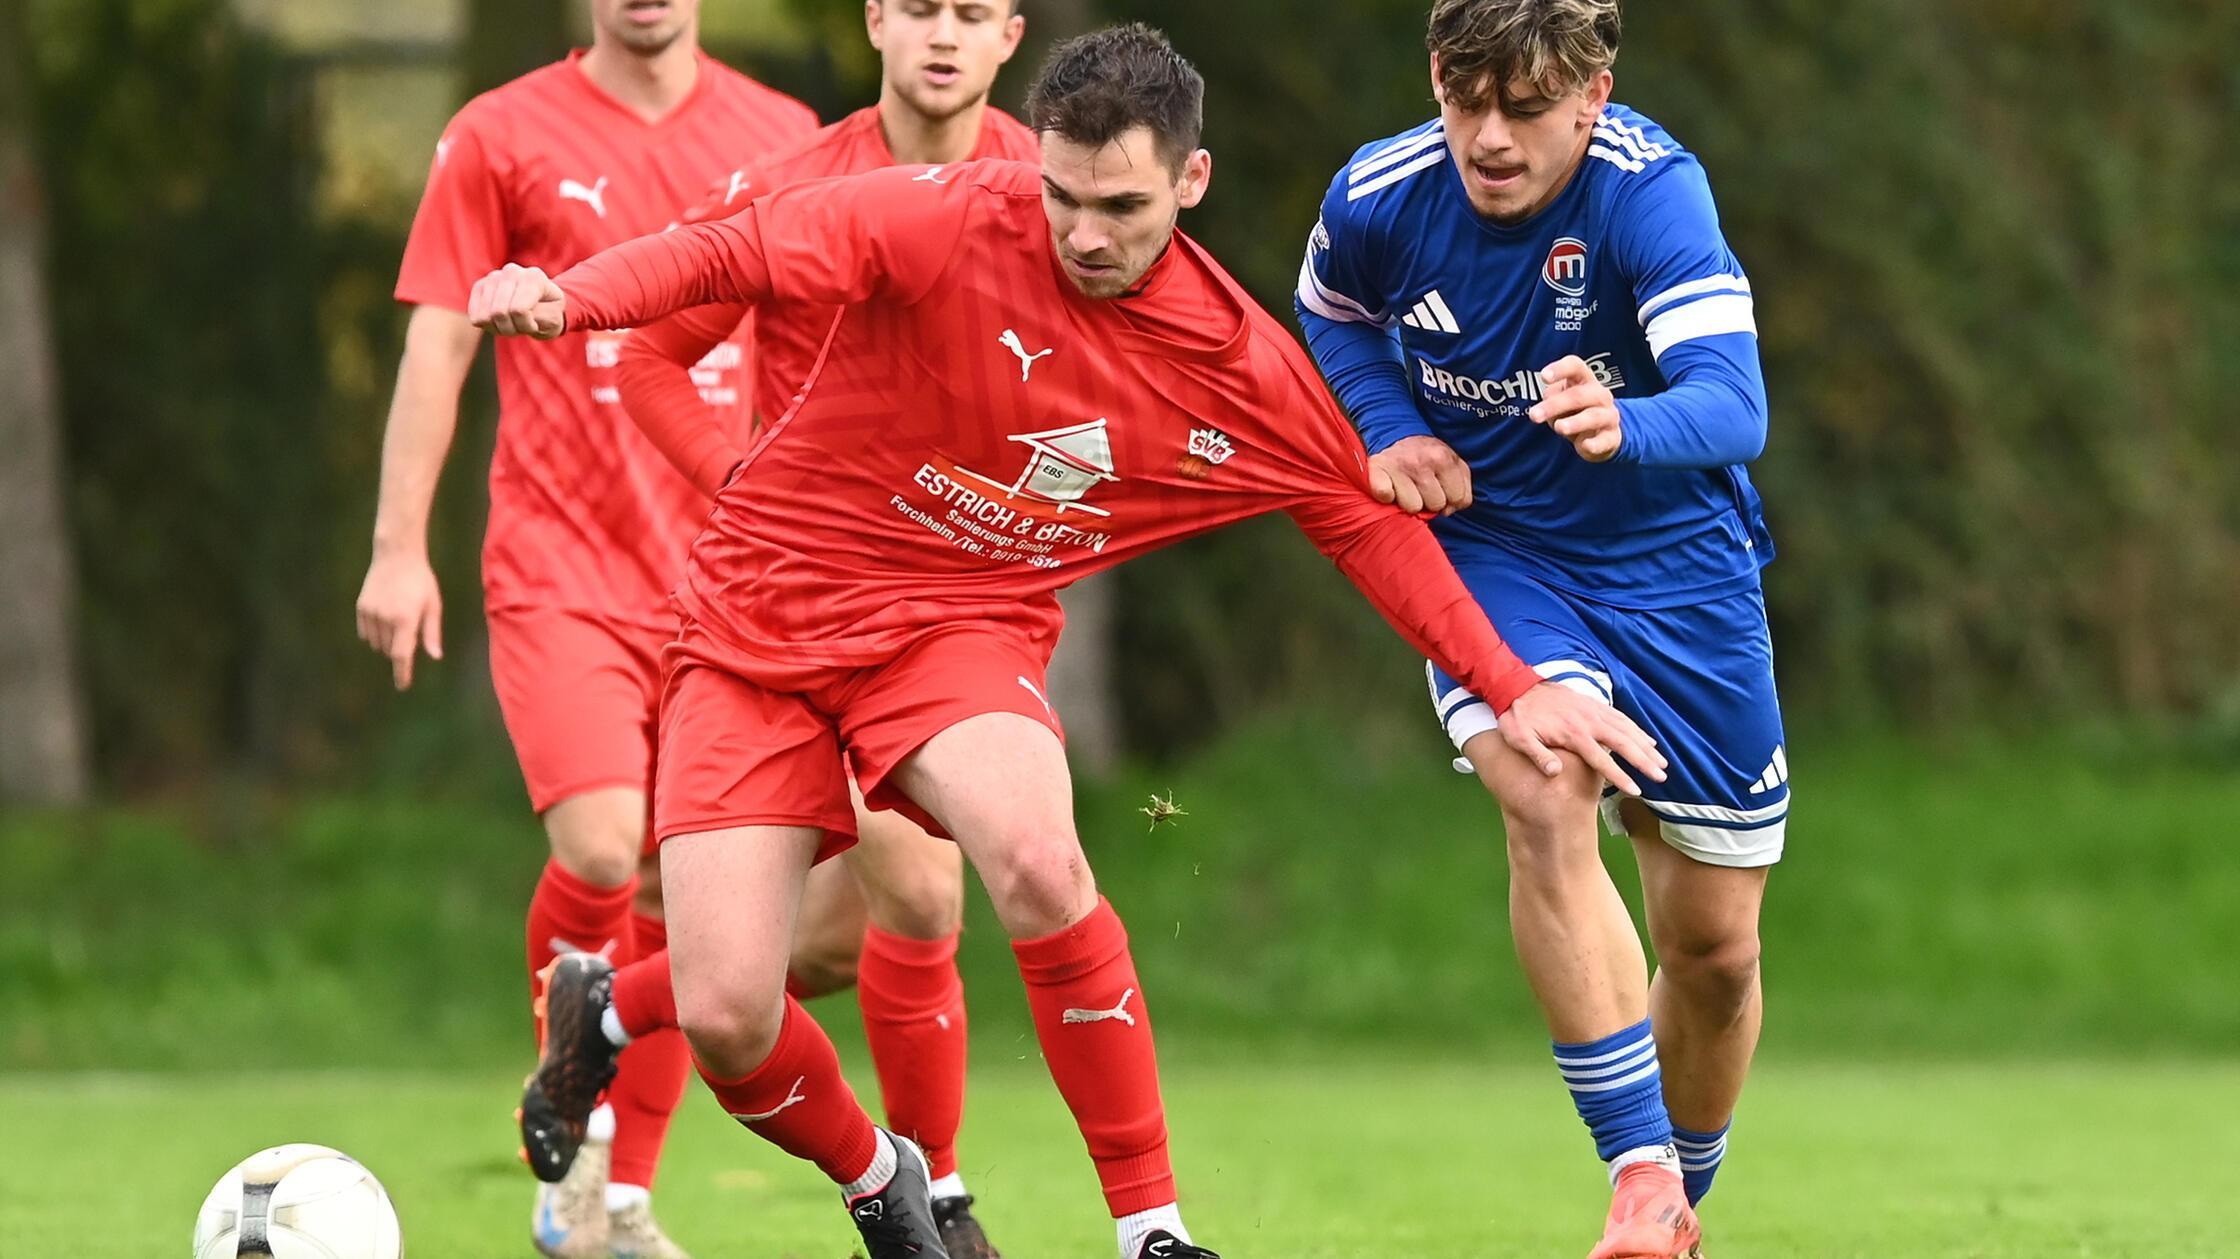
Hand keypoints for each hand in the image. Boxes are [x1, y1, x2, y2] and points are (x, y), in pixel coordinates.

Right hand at [355, 548, 442, 689]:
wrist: (396, 556)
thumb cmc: (420, 581)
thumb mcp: (433, 605)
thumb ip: (431, 632)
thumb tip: (435, 656)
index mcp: (405, 619)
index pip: (401, 655)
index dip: (401, 673)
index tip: (402, 686)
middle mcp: (385, 618)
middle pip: (389, 650)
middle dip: (399, 648)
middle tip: (410, 627)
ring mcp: (370, 613)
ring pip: (376, 643)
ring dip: (387, 641)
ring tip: (398, 617)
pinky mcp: (361, 608)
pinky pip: (366, 633)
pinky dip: (375, 633)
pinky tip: (385, 616)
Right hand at [468, 263, 566, 338]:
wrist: (541, 305)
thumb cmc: (549, 313)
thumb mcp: (554, 319)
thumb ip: (540, 315)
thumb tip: (516, 310)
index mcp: (534, 276)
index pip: (519, 310)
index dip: (526, 326)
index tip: (535, 325)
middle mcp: (511, 271)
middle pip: (499, 313)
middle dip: (512, 328)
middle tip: (523, 326)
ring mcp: (493, 277)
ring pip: (485, 317)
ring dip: (501, 328)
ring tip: (513, 322)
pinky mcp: (479, 287)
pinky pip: (476, 317)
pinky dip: (489, 326)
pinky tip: (501, 320)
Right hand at [1368, 435, 1473, 514]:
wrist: (1394, 436)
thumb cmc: (1426, 457)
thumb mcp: (1453, 463)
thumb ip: (1463, 488)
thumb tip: (1448, 510)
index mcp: (1444, 457)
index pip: (1458, 499)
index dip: (1450, 499)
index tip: (1440, 488)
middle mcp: (1421, 460)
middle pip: (1436, 505)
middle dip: (1430, 501)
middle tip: (1420, 487)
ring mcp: (1398, 466)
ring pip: (1413, 508)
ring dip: (1409, 502)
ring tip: (1406, 487)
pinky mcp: (1377, 471)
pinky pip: (1385, 496)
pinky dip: (1387, 496)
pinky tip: (1390, 487)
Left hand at [1497, 682, 1667, 795]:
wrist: (1517, 686)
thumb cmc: (1518, 717)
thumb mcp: (1519, 738)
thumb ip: (1538, 755)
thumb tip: (1555, 773)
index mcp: (1573, 734)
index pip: (1601, 760)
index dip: (1619, 776)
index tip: (1635, 790)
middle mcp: (1588, 722)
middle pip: (1623, 743)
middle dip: (1644, 761)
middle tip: (1660, 777)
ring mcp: (1593, 711)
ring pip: (1627, 729)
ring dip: (1646, 746)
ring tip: (1662, 762)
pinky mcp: (1594, 704)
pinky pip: (1620, 717)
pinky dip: (1637, 729)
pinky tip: (1648, 739)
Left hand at [1528, 355, 1622, 461]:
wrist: (1601, 433)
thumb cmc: (1574, 410)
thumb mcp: (1560, 401)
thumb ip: (1551, 399)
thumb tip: (1545, 407)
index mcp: (1585, 380)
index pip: (1575, 367)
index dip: (1560, 369)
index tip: (1543, 377)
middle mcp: (1600, 395)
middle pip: (1579, 395)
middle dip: (1555, 405)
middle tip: (1534, 416)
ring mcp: (1609, 415)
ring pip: (1594, 416)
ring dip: (1576, 422)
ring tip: (1559, 428)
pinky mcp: (1612, 437)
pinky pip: (1604, 440)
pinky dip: (1595, 444)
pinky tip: (1584, 445)